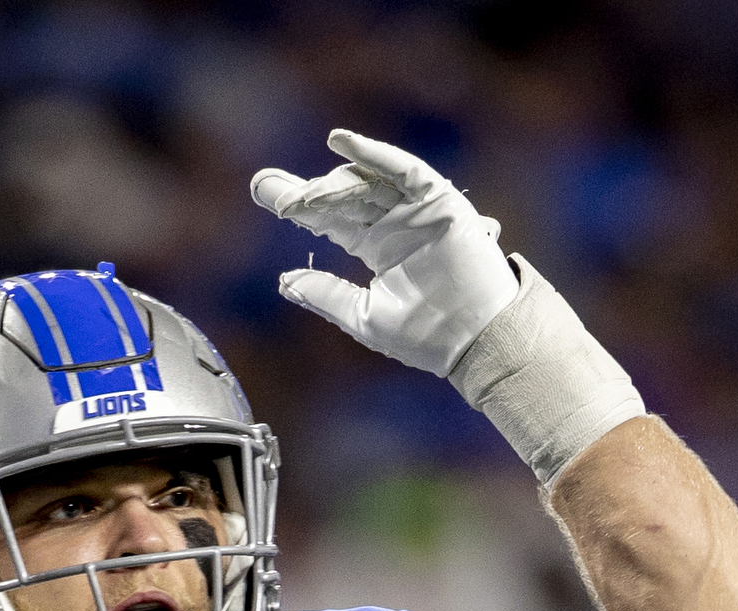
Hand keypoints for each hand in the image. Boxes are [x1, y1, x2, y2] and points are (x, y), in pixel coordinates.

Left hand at [251, 130, 516, 376]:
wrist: (473, 341)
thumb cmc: (425, 336)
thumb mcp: (362, 315)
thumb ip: (325, 294)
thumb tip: (284, 282)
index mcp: (379, 248)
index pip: (332, 220)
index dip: (300, 208)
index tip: (265, 194)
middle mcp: (396, 225)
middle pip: (344, 197)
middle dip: (305, 191)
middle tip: (263, 186)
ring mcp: (417, 211)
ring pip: (368, 184)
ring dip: (332, 180)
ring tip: (300, 190)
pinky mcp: (440, 203)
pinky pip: (406, 171)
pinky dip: (376, 154)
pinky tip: (341, 142)